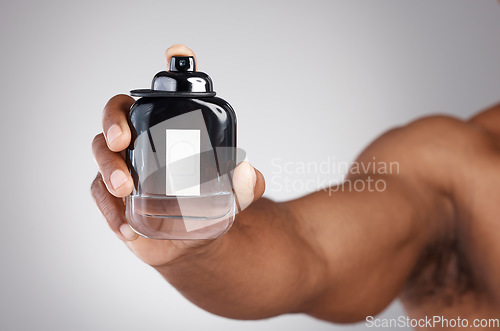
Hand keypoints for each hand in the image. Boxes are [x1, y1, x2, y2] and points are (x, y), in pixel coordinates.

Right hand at [91, 45, 264, 265]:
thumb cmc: (206, 207)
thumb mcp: (233, 197)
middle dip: (114, 121)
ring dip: (108, 166)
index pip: (164, 95)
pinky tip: (125, 224)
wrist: (190, 242)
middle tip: (124, 141)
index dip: (170, 71)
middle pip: (117, 114)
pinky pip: (99, 194)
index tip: (177, 55)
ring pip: (101, 151)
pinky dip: (109, 209)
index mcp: (169, 130)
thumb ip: (247, 186)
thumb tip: (247, 172)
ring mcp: (123, 166)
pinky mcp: (111, 197)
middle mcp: (142, 141)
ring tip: (125, 188)